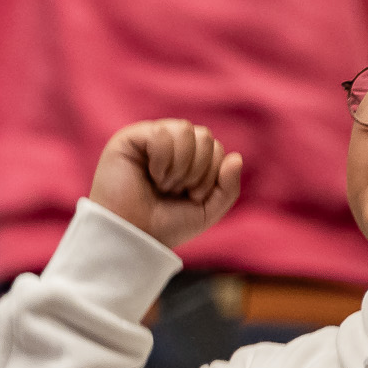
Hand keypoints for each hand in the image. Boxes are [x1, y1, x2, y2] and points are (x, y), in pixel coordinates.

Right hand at [89, 119, 242, 250]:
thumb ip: (228, 187)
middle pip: (204, 135)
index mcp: (187, 159)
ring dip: (180, 165)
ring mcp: (149, 139)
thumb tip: (236, 157)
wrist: (133, 237)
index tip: (191, 196)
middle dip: (197, 170)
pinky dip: (162, 159)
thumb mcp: (207, 211)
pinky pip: (162, 132)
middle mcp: (169, 145)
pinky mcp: (130, 138)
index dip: (211, 174)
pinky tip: (150, 174)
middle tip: (176, 190)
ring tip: (163, 183)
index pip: (215, 147)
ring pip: (185, 129)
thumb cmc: (165, 226)